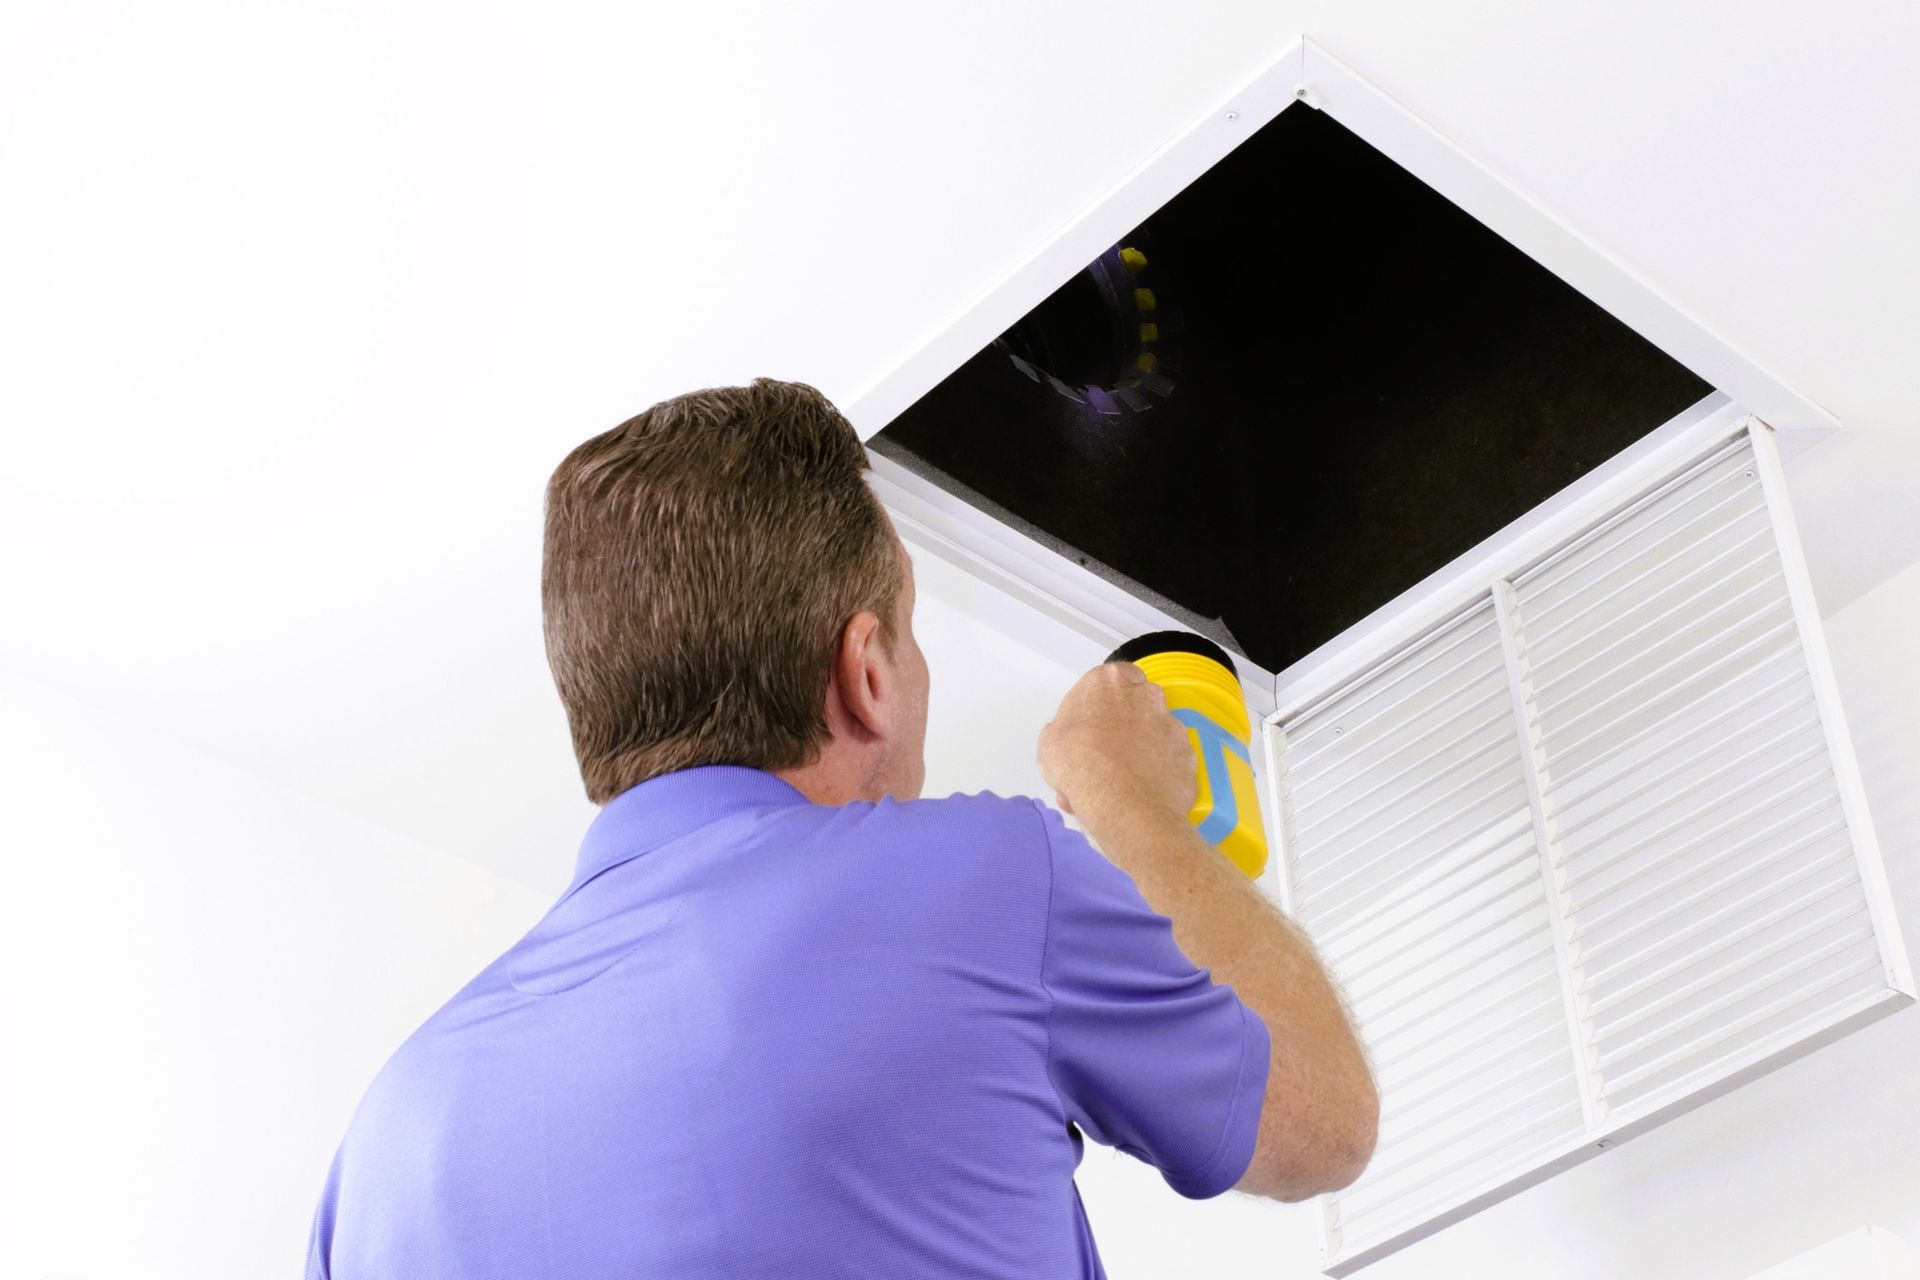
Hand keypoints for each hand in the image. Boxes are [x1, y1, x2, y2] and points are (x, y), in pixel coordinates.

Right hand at [1037, 661, 1196, 829]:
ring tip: (1119, 783)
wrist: (1122, 804)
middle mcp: (1146, 695)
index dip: (1101, 704)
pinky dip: (1158, 774)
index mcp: (1109, 681)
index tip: (1091, 725)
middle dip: (1123, 727)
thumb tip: (1074, 740)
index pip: (1111, 679)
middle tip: (1102, 756)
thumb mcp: (1049, 742)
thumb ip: (1067, 729)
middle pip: (1136, 705)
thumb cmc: (1080, 765)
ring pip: (1155, 735)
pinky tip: (1140, 793)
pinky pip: (1170, 761)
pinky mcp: (1188, 754)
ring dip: (1140, 752)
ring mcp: (1172, 724)